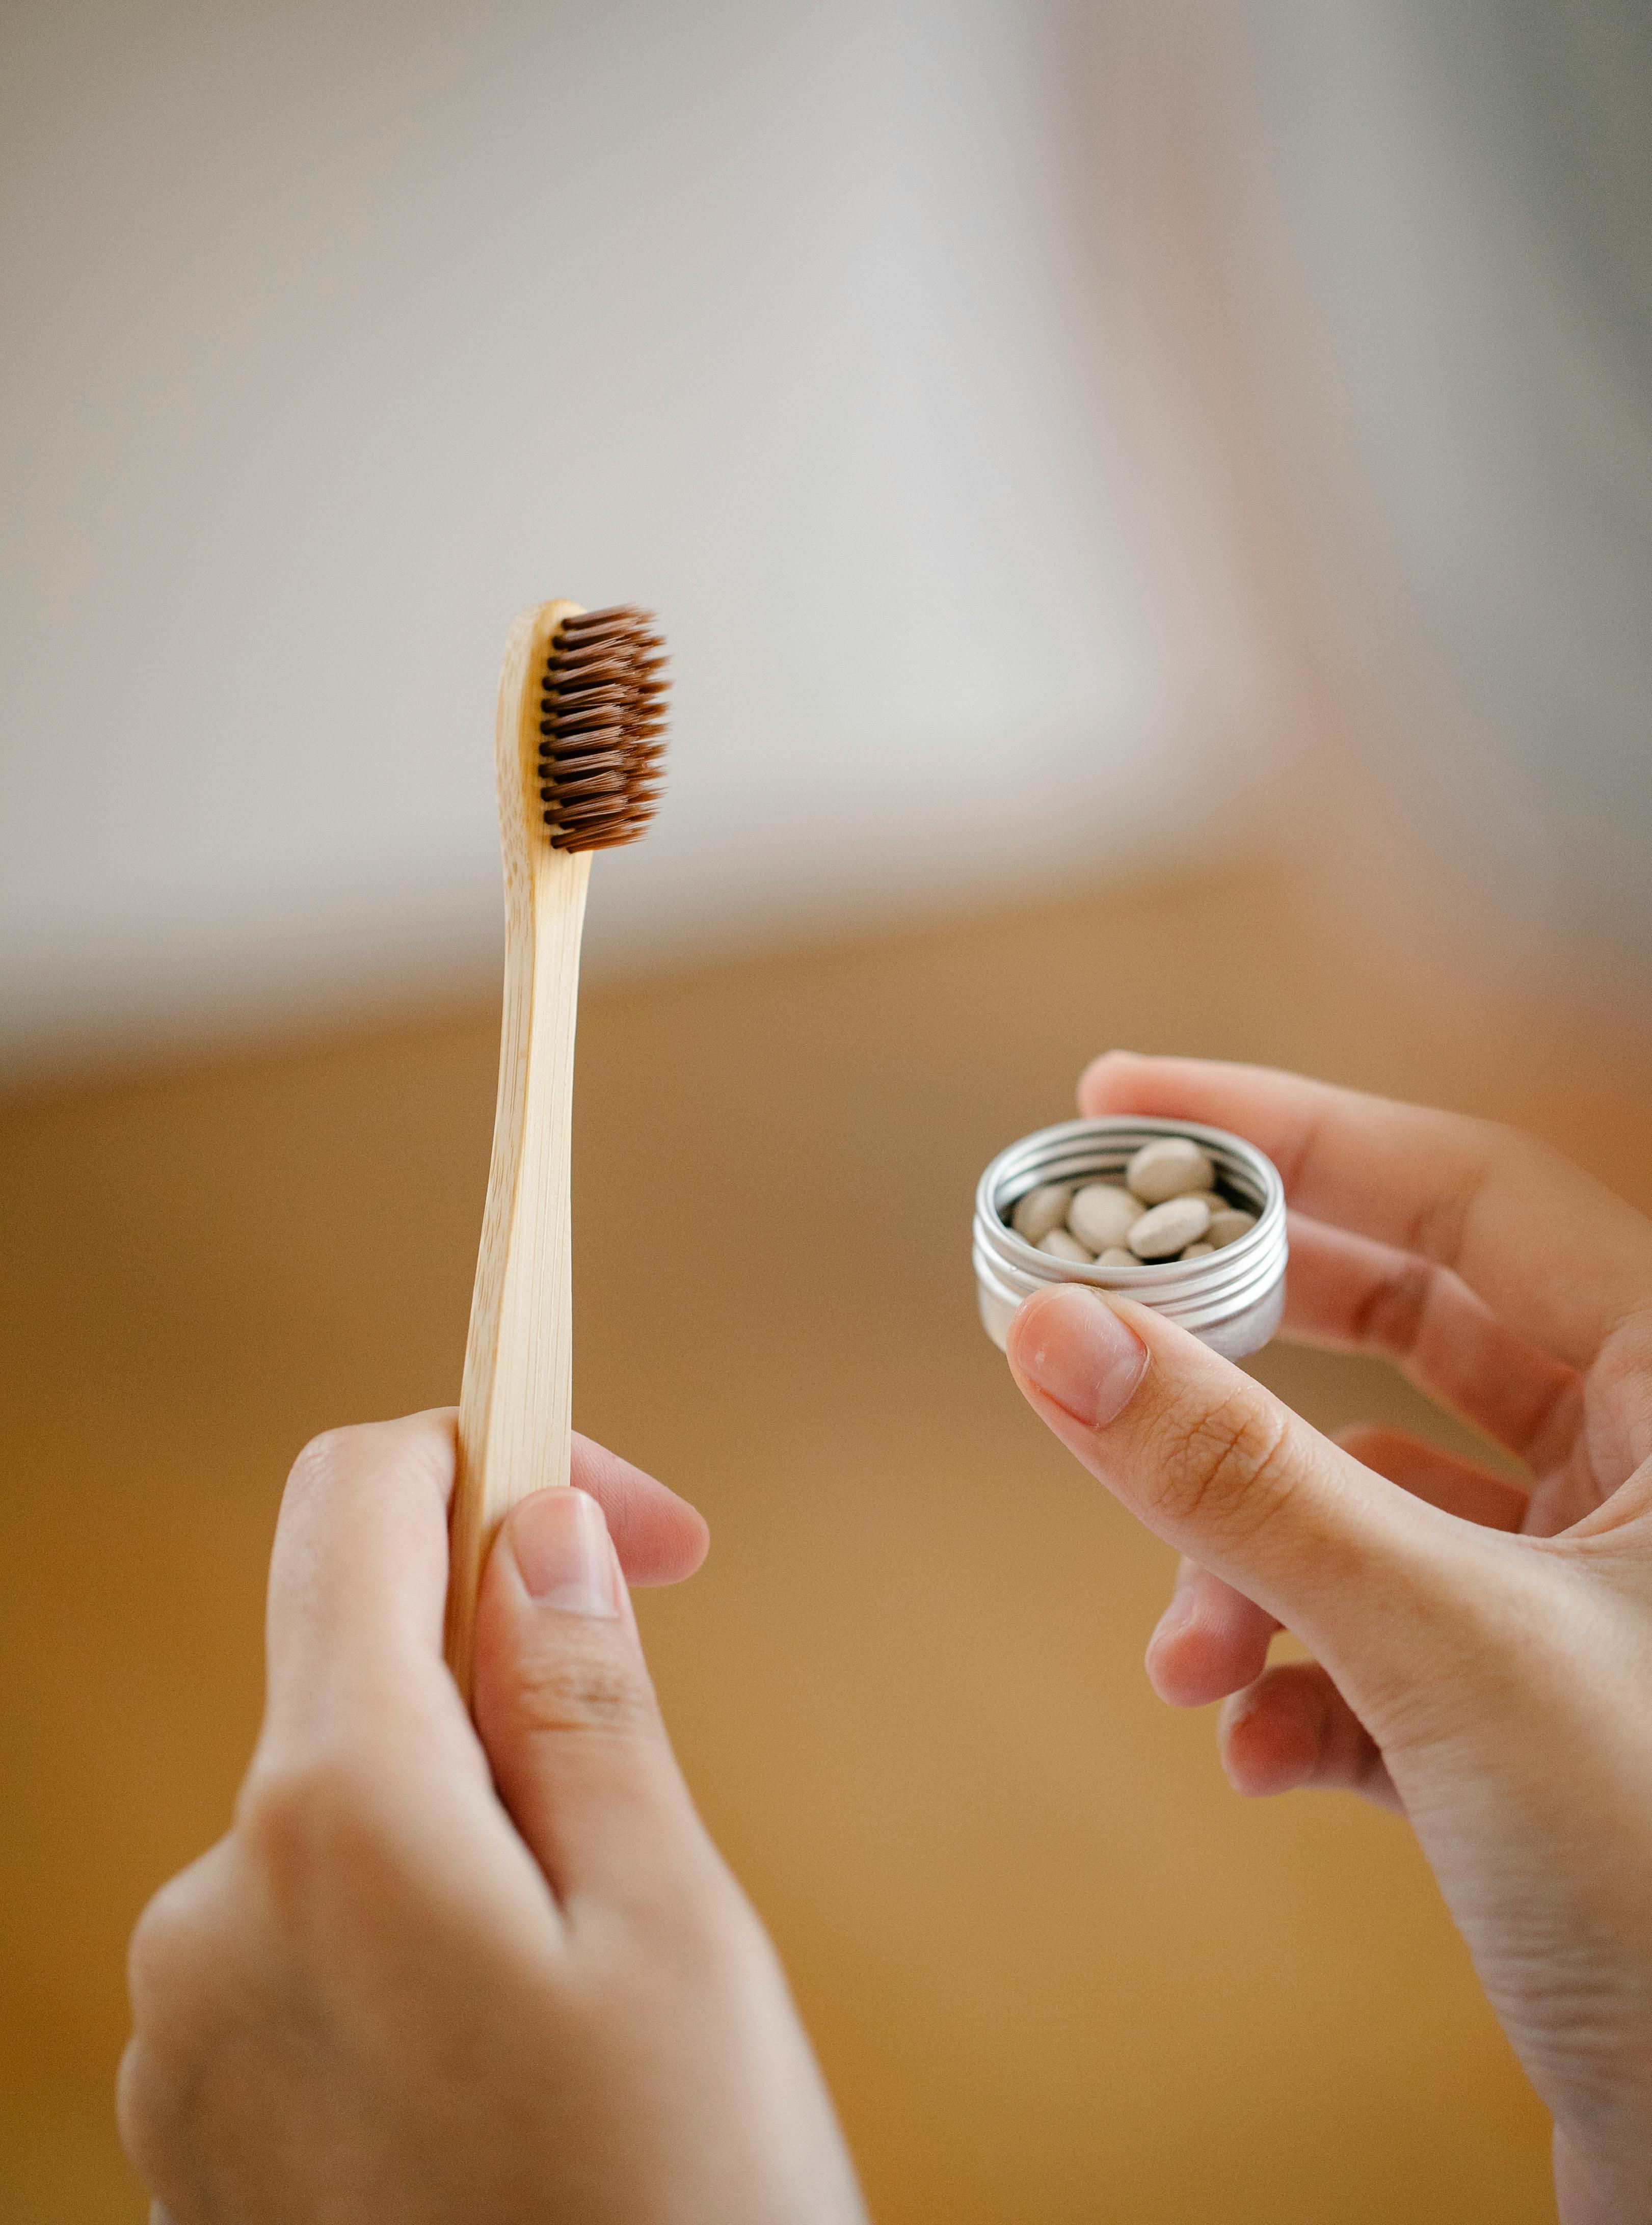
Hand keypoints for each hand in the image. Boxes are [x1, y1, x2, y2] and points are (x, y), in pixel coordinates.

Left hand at [118, 1413, 866, 2224]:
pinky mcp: (194, 2129)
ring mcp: (182, 2034)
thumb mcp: (673, 1921)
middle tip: (658, 1817)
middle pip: (355, 1675)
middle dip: (511, 1688)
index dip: (498, 1451)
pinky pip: (304, 1949)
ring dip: (476, 1834)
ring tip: (604, 1998)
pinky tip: (518, 2079)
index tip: (630, 1516)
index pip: (357, 1507)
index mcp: (331, 1822)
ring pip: (343, 1822)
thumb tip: (535, 1522)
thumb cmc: (681, 2219)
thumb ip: (580, 1698)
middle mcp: (206, 1912)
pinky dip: (414, 1943)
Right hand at [1007, 1054, 1651, 2224]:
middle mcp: (1651, 1475)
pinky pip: (1387, 1632)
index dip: (1284, 1128)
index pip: (1464, 1188)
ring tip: (1192, 1659)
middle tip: (1089, 1330)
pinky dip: (1301, 1677)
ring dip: (1251, 1565)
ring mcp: (1600, 1592)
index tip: (1118, 1103)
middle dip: (1240, 1356)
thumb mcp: (1445, 1646)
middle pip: (1407, 1333)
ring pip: (1376, 1503)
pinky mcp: (1548, 1710)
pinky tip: (1264, 1751)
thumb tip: (1058, 1330)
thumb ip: (1244, 1480)